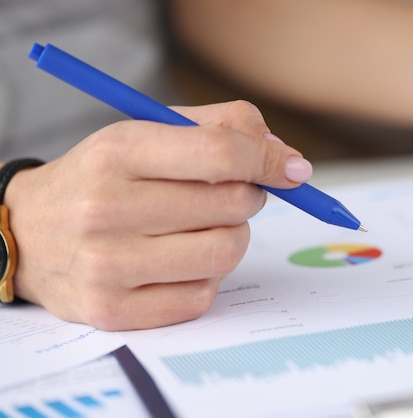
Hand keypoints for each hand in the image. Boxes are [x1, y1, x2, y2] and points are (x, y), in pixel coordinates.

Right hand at [6, 101, 311, 329]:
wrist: (29, 233)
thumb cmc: (103, 179)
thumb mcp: (146, 132)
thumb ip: (219, 127)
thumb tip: (282, 153)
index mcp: (118, 153)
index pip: (220, 153)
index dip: (270, 160)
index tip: (292, 168)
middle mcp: (107, 209)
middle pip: (233, 205)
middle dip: (249, 196)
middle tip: (235, 194)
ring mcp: (107, 266)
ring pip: (226, 252)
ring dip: (232, 237)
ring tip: (204, 228)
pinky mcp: (114, 311)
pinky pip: (203, 296)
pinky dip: (207, 276)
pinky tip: (180, 261)